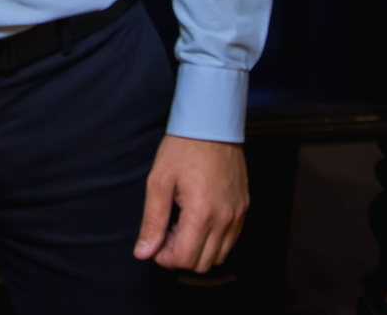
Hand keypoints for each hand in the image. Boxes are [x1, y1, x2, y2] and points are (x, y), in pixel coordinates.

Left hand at [134, 134, 248, 272]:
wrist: (212, 123)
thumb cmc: (183, 148)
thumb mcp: (159, 182)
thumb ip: (152, 221)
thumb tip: (143, 252)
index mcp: (202, 213)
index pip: (184, 258)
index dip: (165, 257)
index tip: (156, 242)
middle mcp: (225, 218)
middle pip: (202, 263)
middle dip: (180, 256)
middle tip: (166, 233)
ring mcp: (238, 214)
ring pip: (219, 256)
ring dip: (198, 251)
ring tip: (182, 227)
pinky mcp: (243, 207)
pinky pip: (231, 240)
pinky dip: (214, 242)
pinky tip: (198, 222)